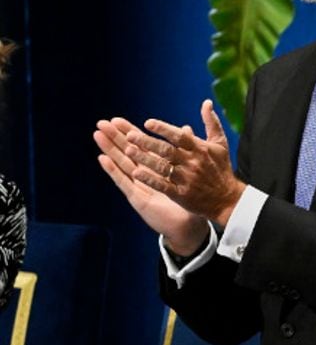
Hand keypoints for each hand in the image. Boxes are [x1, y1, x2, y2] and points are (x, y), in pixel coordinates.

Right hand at [94, 116, 207, 254]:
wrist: (189, 225)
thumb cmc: (190, 199)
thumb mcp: (188, 171)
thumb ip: (186, 150)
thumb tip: (186, 127)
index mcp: (157, 167)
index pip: (140, 146)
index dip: (128, 132)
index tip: (117, 119)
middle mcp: (145, 175)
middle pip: (127, 152)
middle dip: (114, 138)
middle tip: (101, 123)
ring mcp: (139, 186)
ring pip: (122, 164)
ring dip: (109, 150)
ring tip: (97, 135)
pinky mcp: (137, 198)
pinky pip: (124, 182)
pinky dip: (113, 171)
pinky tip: (103, 159)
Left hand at [123, 100, 245, 226]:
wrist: (228, 199)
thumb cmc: (221, 168)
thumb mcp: (220, 144)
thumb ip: (211, 122)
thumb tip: (207, 102)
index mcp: (201, 149)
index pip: (180, 136)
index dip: (163, 129)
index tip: (147, 123)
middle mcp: (193, 163)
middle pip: (167, 151)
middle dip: (147, 143)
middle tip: (129, 136)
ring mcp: (187, 180)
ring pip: (162, 167)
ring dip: (144, 159)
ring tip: (127, 150)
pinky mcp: (182, 195)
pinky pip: (163, 186)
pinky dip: (150, 179)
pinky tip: (136, 172)